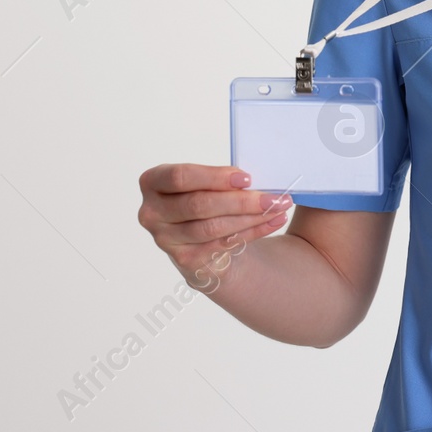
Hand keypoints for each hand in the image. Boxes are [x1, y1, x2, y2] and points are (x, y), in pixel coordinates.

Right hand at [137, 164, 292, 292]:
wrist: (206, 238)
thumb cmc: (210, 200)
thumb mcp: (211, 182)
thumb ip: (227, 177)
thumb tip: (265, 172)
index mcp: (154, 182)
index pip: (180, 177)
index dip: (214, 177)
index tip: (247, 178)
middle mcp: (152, 212)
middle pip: (199, 205)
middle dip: (241, 201)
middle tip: (274, 197)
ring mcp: (166, 239)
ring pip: (212, 227)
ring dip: (251, 217)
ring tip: (278, 207)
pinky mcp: (184, 259)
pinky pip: (222, 244)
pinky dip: (252, 231)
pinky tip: (273, 221)